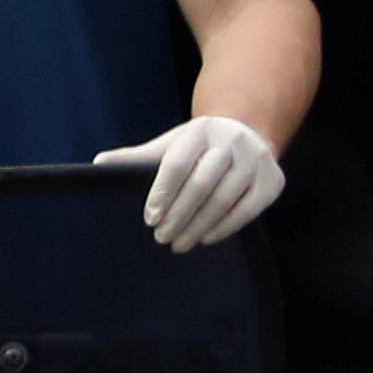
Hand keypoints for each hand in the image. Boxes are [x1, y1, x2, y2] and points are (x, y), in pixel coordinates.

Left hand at [100, 115, 288, 252]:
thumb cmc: (198, 146)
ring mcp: (256, 159)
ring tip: (180, 243)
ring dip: (199, 226)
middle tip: (162, 238)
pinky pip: (248, 209)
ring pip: (225, 198)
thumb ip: (138, 157)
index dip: (162, 193)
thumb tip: (98, 164)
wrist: (248, 132)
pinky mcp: (273, 180)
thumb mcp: (170, 144)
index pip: (177, 163)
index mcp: (200, 129)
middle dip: (179, 215)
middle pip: (202, 184)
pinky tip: (207, 238)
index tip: (150, 218)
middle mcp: (231, 140)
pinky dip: (226, 227)